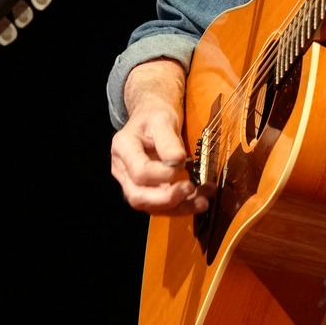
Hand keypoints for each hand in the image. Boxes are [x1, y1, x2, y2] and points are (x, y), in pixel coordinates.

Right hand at [110, 62, 209, 215]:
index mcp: (123, 148)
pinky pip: (160, 207)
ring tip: (203, 201)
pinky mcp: (145, 191)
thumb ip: (168, 140)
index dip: (162, 174)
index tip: (182, 163)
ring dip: (178, 207)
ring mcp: (131, 183)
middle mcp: (122, 170)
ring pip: (150, 206)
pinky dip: (181, 207)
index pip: (139, 171)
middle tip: (191, 189)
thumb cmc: (155, 116)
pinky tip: (199, 200)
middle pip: (138, 196)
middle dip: (167, 198)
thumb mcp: (162, 119)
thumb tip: (178, 160)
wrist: (152, 120)